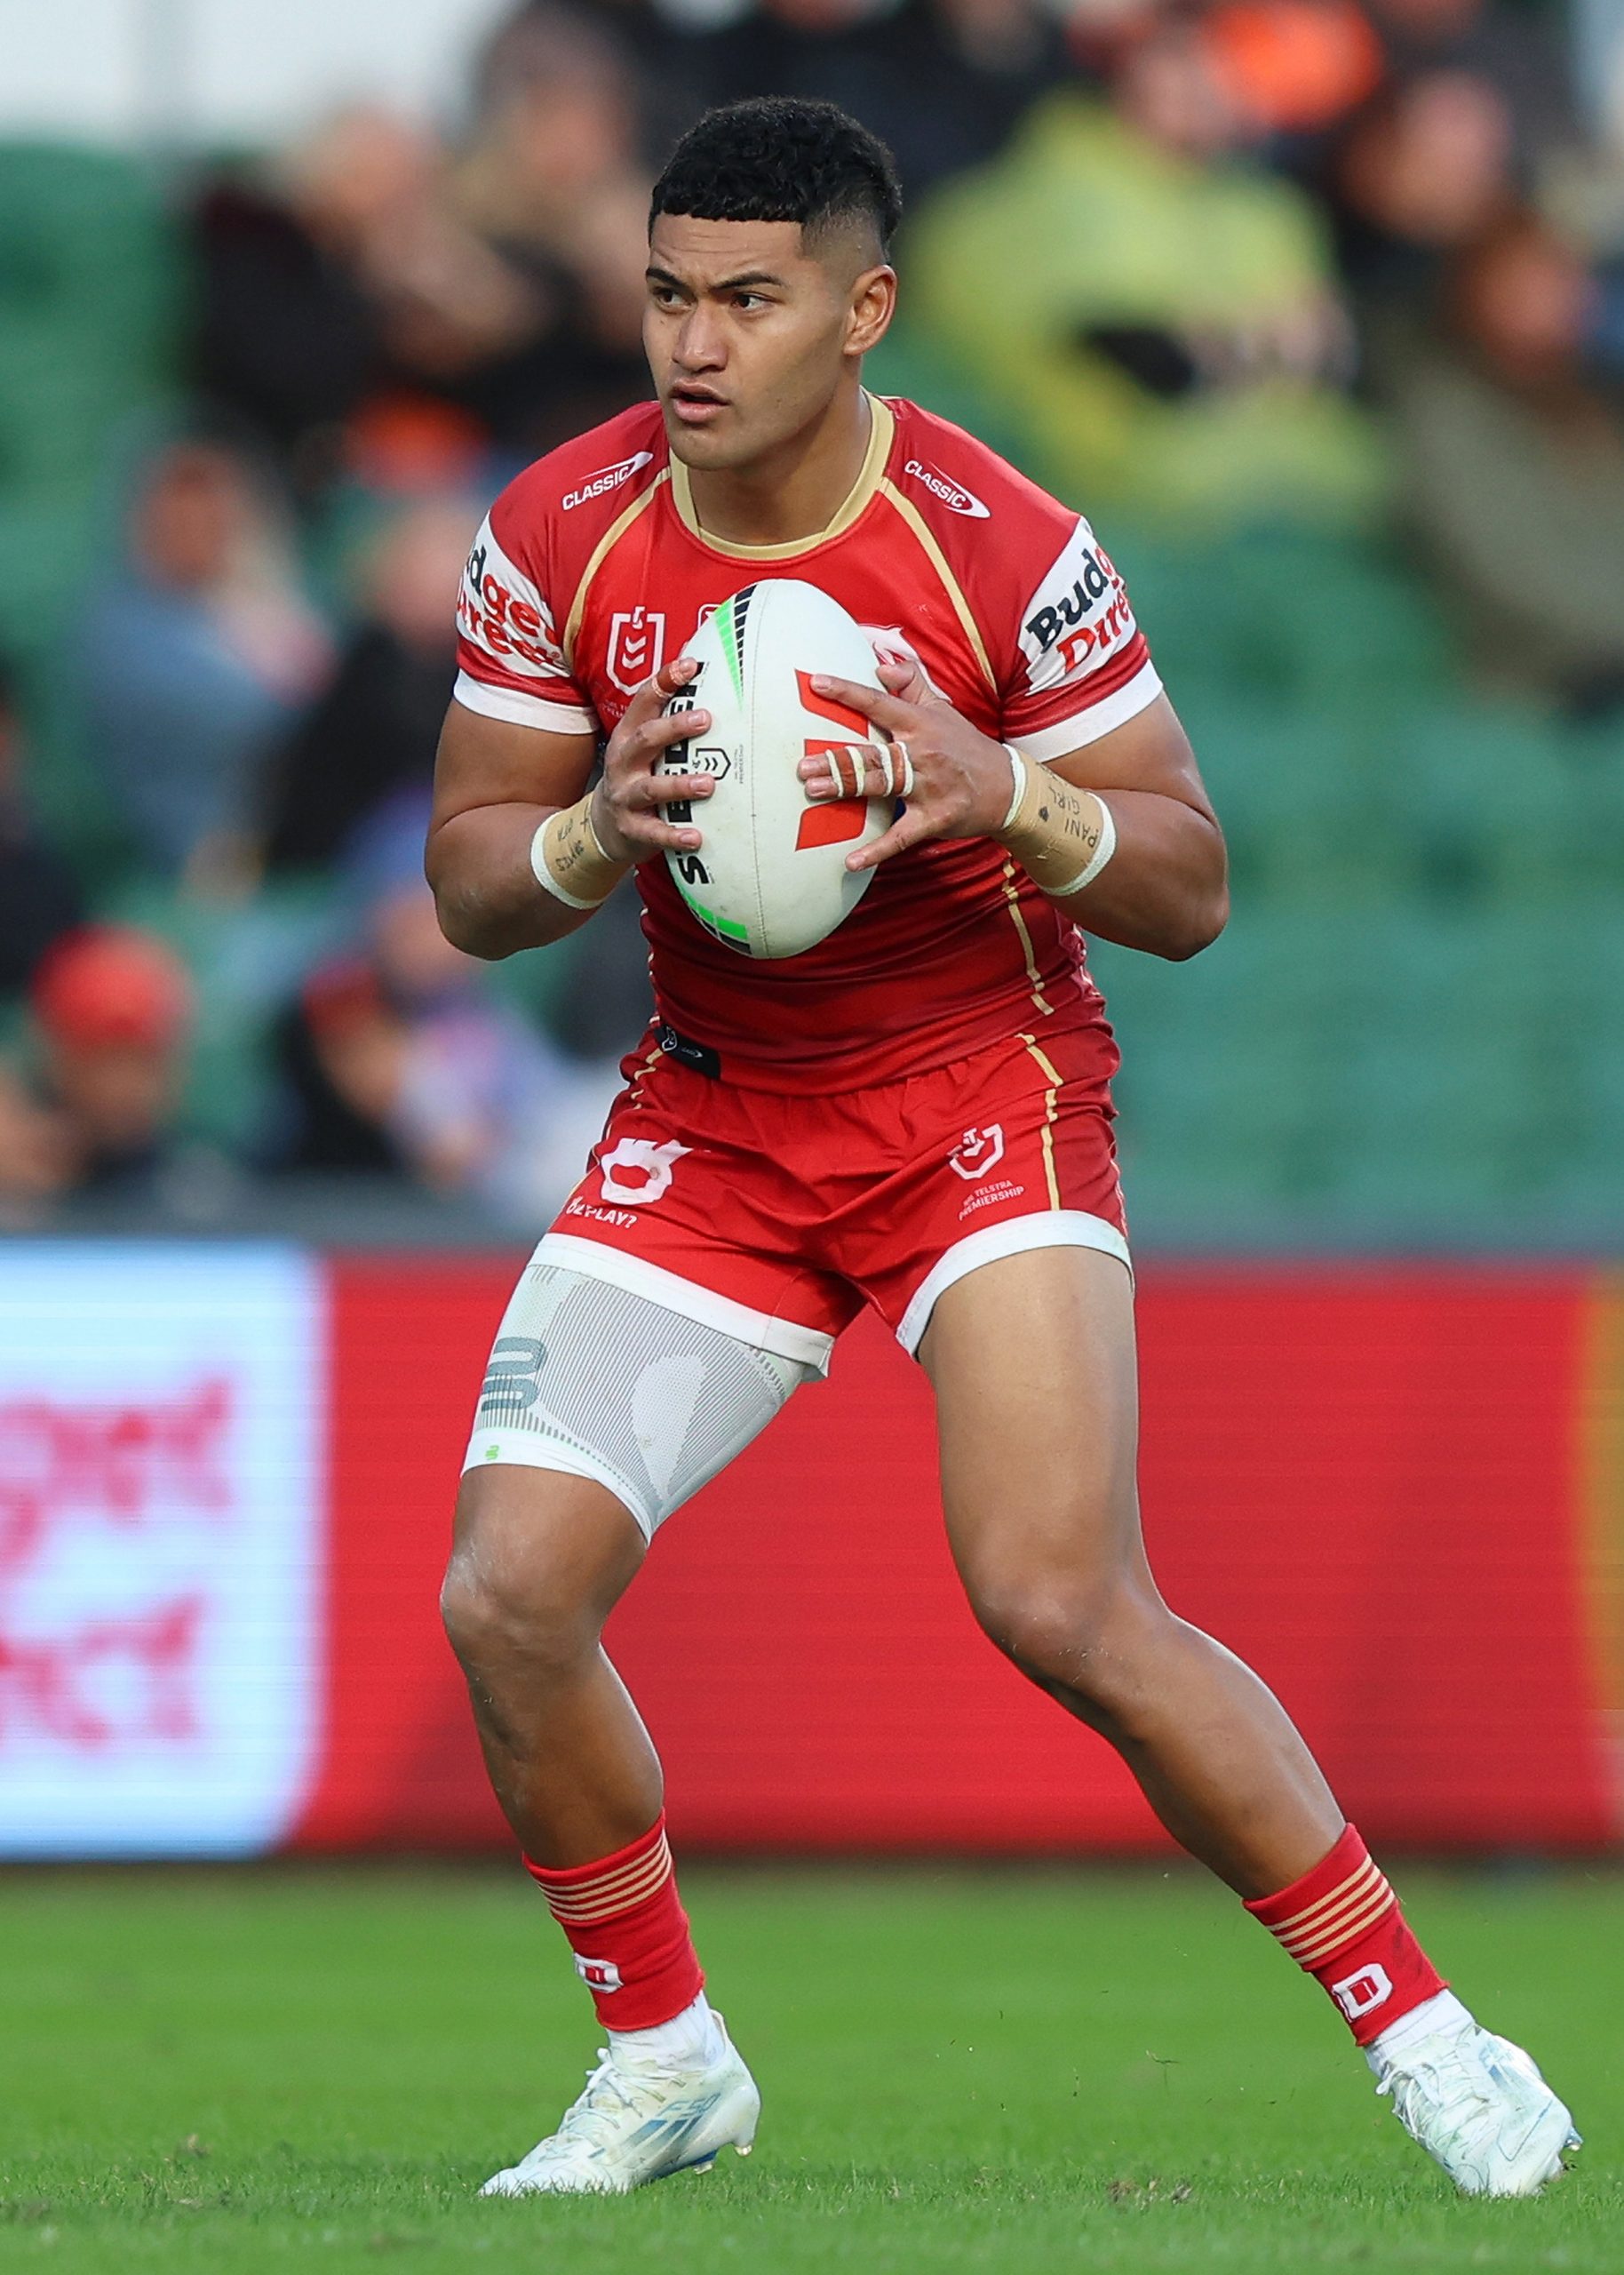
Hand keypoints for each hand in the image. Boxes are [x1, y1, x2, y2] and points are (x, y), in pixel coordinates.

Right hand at [589, 657, 716, 865]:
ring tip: (708, 784)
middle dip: (674, 728)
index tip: (690, 665)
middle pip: (646, 739)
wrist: (602, 826)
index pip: (644, 702)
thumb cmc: (636, 777)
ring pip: (651, 788)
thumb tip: (703, 678)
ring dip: (680, 785)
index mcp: (630, 736)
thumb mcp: (644, 747)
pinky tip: (695, 837)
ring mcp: (625, 795)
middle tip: (705, 719)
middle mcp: (624, 762)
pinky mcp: (631, 828)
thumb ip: (668, 722)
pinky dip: (673, 835)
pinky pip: (652, 832)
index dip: (664, 681)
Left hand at [796, 656, 1014, 871]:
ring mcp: (927, 788)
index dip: (848, 692)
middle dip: (836, 759)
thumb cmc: (965, 746)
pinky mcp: (933, 819)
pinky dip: (876, 851)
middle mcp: (922, 753)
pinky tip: (850, 862)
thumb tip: (880, 667)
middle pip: (872, 753)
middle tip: (802, 766)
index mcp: (921, 724)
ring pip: (880, 786)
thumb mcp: (943, 709)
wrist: (1007, 786)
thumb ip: (911, 685)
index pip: (879, 704)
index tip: (817, 683)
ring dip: (845, 789)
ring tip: (812, 792)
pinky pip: (901, 837)